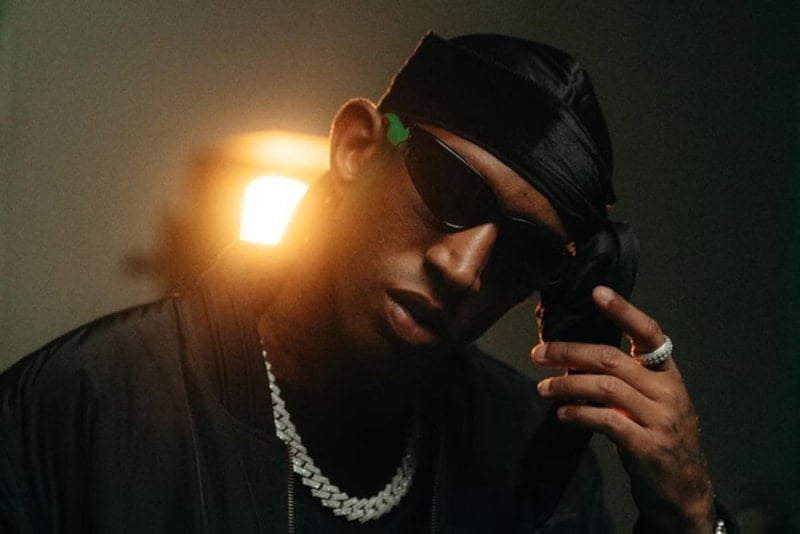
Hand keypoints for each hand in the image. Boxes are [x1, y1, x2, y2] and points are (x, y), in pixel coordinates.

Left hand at [532, 286, 715, 532]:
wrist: (687, 491)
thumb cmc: (660, 439)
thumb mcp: (651, 404)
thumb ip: (624, 381)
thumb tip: (573, 361)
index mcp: (667, 375)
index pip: (649, 333)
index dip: (624, 311)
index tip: (597, 292)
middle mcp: (667, 391)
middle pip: (612, 359)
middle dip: (570, 352)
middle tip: (539, 353)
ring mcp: (660, 419)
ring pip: (606, 387)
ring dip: (568, 385)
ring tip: (543, 388)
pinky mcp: (648, 446)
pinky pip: (607, 421)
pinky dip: (580, 413)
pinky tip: (562, 413)